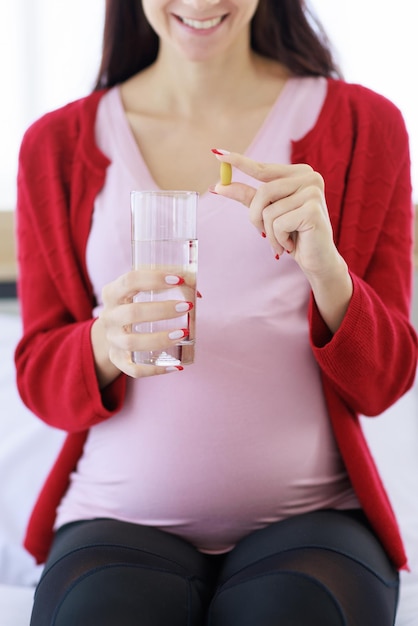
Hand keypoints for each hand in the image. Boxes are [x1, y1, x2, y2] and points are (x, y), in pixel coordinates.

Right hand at [92, 270, 191, 384]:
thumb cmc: (134, 305)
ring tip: (184, 333)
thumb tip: (197, 292)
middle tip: (187, 306)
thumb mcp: (141, 291)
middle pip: (132, 313)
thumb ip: (167, 287)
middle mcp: (109, 317)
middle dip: (162, 310)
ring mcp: (112, 340)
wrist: (112, 331)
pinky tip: (176, 366)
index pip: (130, 281)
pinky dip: (155, 370)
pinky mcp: (117, 360)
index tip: (179, 280)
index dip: (154, 278)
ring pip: (132, 343)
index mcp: (112, 293)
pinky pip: (134, 369)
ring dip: (159, 338)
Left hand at [213, 150, 339, 276]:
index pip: (263, 168)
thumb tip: (219, 185)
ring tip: (282, 241)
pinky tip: (292, 244)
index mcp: (298, 174)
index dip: (239, 162)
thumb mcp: (269, 213)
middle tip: (263, 235)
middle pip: (263, 192)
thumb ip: (248, 197)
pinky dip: (279, 239)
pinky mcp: (313, 210)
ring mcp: (313, 192)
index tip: (216, 154)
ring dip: (269, 233)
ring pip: (269, 211)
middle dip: (256, 218)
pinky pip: (278, 224)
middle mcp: (310, 178)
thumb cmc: (294, 235)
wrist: (317, 259)